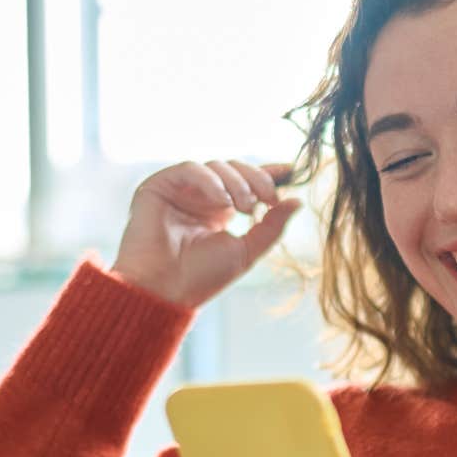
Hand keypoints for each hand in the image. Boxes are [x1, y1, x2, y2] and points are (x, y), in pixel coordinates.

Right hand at [111, 160, 301, 308]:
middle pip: (234, 169)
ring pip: (216, 166)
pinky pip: (190, 169)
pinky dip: (210, 181)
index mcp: (219, 211)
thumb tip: (298, 201)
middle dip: (257, 180)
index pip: (245, 182)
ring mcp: (180, 190)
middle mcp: (200, 197)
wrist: (165, 290)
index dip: (267, 173)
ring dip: (237, 183)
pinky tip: (222, 201)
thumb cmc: (201, 278)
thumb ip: (272, 227)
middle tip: (268, 200)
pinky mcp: (159, 186)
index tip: (291, 170)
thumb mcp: (246, 251)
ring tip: (244, 208)